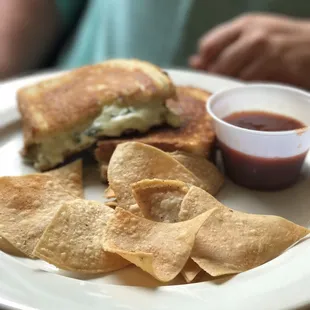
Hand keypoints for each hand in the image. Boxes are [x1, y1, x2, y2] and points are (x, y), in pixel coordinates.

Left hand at [189, 14, 309, 88]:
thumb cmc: (282, 42)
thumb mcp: (253, 35)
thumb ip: (225, 47)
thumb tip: (194, 62)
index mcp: (243, 25)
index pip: (208, 45)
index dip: (203, 64)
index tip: (205, 75)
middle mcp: (253, 35)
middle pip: (218, 64)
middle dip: (214, 80)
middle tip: (217, 90)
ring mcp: (265, 51)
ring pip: (233, 77)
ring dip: (229, 88)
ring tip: (232, 93)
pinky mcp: (276, 67)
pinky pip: (250, 86)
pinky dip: (244, 93)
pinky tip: (247, 94)